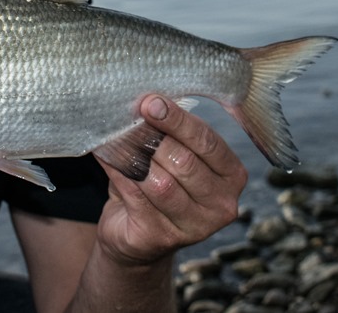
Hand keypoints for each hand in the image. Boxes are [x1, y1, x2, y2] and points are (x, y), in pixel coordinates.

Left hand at [94, 95, 247, 265]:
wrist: (136, 233)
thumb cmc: (159, 182)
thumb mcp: (172, 154)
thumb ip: (168, 131)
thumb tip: (146, 100)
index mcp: (232, 176)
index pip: (208, 142)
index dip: (178, 120)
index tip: (151, 102)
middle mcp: (221, 204)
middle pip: (185, 162)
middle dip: (153, 137)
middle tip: (129, 118)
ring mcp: (194, 227)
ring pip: (160, 182)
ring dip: (133, 155)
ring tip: (115, 136)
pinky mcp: (161, 238)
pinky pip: (136, 196)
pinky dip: (117, 171)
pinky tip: (105, 154)